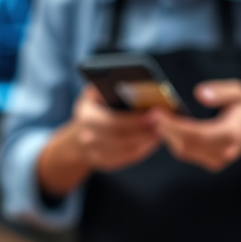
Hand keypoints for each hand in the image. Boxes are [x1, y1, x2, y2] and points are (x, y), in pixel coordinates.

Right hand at [37, 86, 161, 196]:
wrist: (77, 137)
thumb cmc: (93, 109)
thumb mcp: (93, 93)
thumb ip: (105, 84)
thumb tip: (128, 78)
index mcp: (86, 118)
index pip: (111, 122)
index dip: (134, 119)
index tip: (154, 112)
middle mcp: (88, 138)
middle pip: (121, 138)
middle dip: (144, 130)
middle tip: (163, 122)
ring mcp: (96, 153)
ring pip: (127, 149)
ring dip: (147, 140)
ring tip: (163, 129)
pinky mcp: (106, 163)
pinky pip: (128, 157)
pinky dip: (144, 149)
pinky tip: (154, 139)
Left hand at [154, 80, 240, 171]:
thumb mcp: (239, 93)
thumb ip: (221, 92)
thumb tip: (199, 93)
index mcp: (232, 133)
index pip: (198, 134)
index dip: (175, 126)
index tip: (157, 114)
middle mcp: (224, 151)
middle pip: (187, 145)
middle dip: (165, 131)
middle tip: (148, 116)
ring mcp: (218, 160)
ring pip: (183, 151)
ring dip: (166, 136)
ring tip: (152, 120)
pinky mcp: (211, 162)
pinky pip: (187, 153)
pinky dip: (173, 140)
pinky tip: (162, 128)